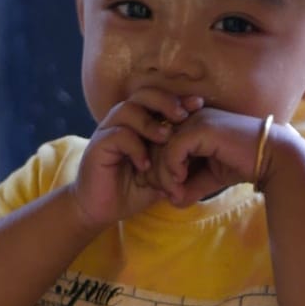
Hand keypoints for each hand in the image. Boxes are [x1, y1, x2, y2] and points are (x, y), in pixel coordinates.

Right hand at [73, 88, 202, 229]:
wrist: (101, 210)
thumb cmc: (132, 190)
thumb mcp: (162, 174)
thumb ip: (178, 160)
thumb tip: (206, 151)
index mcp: (139, 123)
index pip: (158, 99)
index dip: (178, 99)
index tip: (199, 104)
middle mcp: (122, 122)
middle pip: (142, 95)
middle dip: (165, 101)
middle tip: (182, 116)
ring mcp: (108, 132)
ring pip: (128, 110)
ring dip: (149, 122)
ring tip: (165, 138)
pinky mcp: (98, 146)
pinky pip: (117, 135)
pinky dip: (135, 147)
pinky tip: (145, 165)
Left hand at [153, 105, 281, 207]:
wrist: (272, 158)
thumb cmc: (243, 164)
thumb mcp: (209, 177)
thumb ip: (189, 186)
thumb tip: (171, 202)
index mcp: (190, 123)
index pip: (159, 143)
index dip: (158, 168)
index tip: (167, 190)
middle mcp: (190, 116)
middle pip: (155, 144)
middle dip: (157, 173)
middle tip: (168, 194)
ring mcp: (195, 119)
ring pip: (161, 148)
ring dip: (164, 176)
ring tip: (176, 193)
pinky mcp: (201, 127)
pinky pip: (173, 149)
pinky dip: (172, 168)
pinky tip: (181, 181)